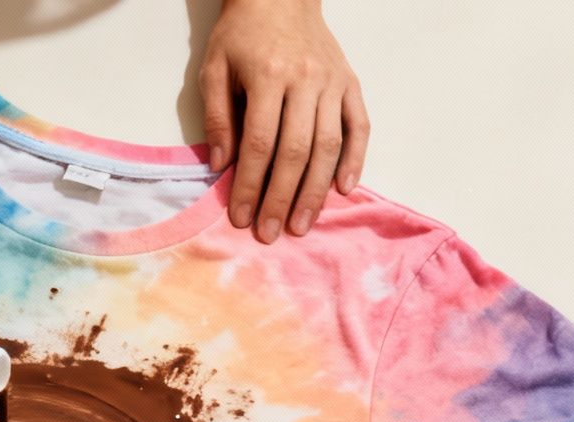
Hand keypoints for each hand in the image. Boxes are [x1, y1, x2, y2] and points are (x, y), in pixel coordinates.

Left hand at [199, 0, 368, 242]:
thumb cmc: (242, 36)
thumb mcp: (214, 69)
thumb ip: (217, 117)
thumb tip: (222, 166)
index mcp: (269, 77)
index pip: (260, 143)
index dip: (250, 184)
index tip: (241, 217)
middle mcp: (306, 81)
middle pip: (296, 151)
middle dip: (282, 197)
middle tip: (271, 232)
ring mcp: (332, 83)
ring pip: (328, 146)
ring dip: (315, 190)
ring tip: (301, 223)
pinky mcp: (350, 84)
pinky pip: (359, 126)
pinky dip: (355, 159)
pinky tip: (343, 188)